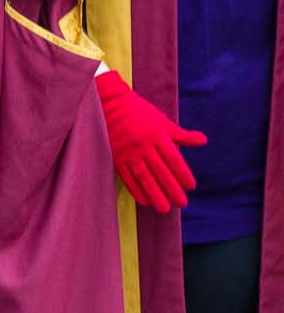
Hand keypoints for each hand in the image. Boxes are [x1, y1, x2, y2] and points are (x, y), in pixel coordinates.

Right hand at [96, 69, 205, 211]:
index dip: (182, 174)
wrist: (109, 104)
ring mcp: (128, 152)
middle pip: (160, 171)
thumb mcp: (162, 120)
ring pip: (144, 177)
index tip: (190, 186)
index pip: (173, 159)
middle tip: (182, 203)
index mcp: (157, 135)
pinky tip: (144, 200)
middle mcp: (143, 145)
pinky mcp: (116, 157)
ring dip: (155, 194)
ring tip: (164, 209)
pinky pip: (127, 177)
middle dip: (172, 189)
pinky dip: (136, 190)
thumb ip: (181, 135)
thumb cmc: (138, 111)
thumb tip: (203, 141)